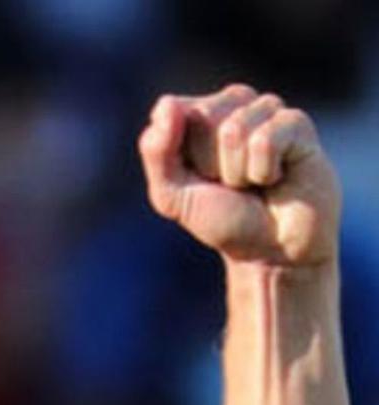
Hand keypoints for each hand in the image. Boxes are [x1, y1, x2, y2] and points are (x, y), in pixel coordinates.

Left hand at [138, 84, 339, 266]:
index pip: (172, 112)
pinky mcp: (296, 123)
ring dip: (238, 174)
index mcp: (200, 114)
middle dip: (210, 164)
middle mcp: (234, 104)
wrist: (271, 252)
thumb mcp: (173, 196)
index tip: (199, 179)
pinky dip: (263, 172)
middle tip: (230, 185)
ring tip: (253, 184)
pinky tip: (277, 178)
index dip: (181, 158)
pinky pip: (265, 141)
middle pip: (203, 118)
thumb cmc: (223, 220)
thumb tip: (166, 105)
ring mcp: (267, 109)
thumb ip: (156, 153)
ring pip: (234, 130)